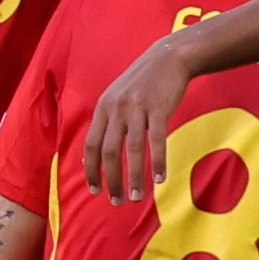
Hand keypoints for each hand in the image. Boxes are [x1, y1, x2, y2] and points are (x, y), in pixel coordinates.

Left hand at [86, 37, 187, 202]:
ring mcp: (137, 107)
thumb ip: (106, 123)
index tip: (95, 190)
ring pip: (132, 149)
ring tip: (136, 197)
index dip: (91, 170)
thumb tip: (94, 156)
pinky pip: (157, 140)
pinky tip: (159, 179)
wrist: (167, 58)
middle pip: (109, 152)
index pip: (91, 145)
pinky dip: (158, 161)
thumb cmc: (142, 83)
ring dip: (134, 177)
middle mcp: (116, 108)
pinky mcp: (158, 108)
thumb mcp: (116, 98)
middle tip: (117, 201)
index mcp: (103, 108)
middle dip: (112, 180)